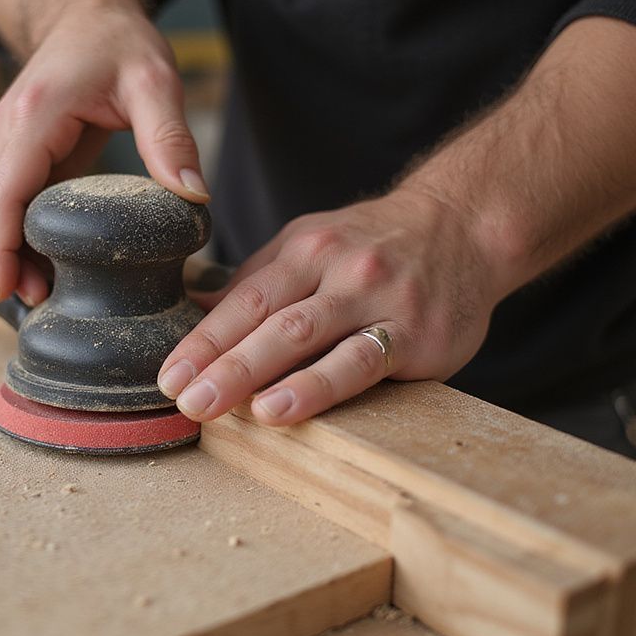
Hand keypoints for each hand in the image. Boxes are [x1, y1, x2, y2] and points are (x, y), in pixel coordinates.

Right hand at [0, 0, 208, 306]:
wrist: (86, 9)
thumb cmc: (118, 38)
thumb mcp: (155, 81)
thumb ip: (171, 139)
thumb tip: (193, 197)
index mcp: (35, 114)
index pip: (3, 194)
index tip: (4, 290)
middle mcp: (7, 128)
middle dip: (6, 259)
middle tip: (39, 303)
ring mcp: (6, 138)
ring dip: (10, 248)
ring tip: (44, 292)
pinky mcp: (15, 148)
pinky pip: (8, 197)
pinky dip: (19, 229)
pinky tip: (45, 259)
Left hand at [160, 189, 499, 424]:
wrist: (466, 226)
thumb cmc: (374, 246)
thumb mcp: (311, 244)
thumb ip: (258, 282)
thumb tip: (194, 311)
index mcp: (306, 249)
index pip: (244, 299)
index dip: (203, 339)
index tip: (169, 375)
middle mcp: (339, 269)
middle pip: (268, 319)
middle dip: (219, 362)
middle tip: (182, 399)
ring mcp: (380, 298)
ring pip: (308, 338)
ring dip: (257, 375)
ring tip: (216, 406)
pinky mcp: (418, 333)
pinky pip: (361, 363)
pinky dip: (317, 386)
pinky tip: (283, 408)